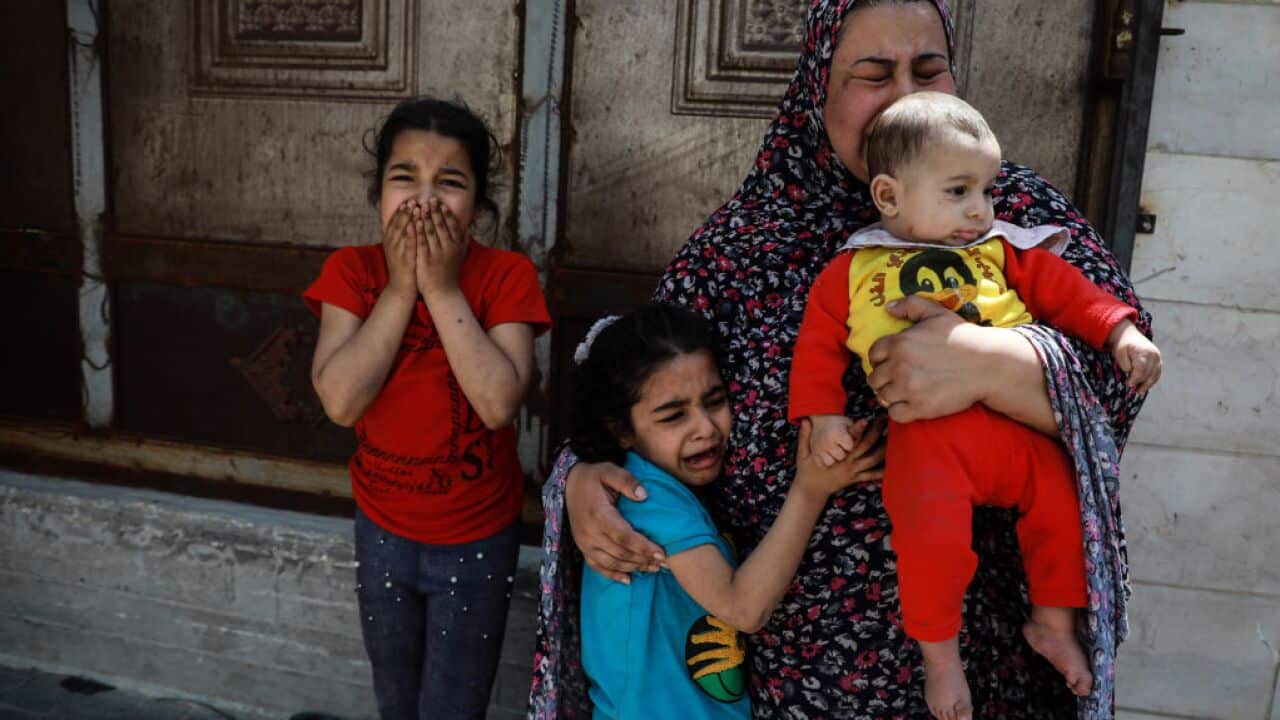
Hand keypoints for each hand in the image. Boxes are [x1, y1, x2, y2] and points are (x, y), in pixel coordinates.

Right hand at [382, 200, 416, 298]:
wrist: (401, 289)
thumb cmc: (405, 268)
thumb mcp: (401, 250)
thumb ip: (403, 237)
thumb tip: (409, 223)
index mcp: (391, 241)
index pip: (395, 223)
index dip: (401, 212)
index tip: (408, 201)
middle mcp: (392, 245)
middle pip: (398, 225)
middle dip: (405, 212)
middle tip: (413, 200)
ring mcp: (397, 252)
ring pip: (402, 232)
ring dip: (408, 219)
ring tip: (414, 208)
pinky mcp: (404, 260)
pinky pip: (407, 245)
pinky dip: (410, 234)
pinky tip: (414, 225)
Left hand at [415, 198, 466, 299]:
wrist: (443, 292)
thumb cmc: (450, 273)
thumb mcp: (460, 256)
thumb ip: (463, 242)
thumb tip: (467, 228)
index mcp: (456, 246)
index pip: (452, 226)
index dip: (446, 214)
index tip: (441, 204)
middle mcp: (448, 248)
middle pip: (441, 226)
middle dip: (434, 212)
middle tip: (429, 199)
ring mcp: (437, 254)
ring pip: (430, 232)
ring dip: (425, 218)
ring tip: (420, 206)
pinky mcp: (426, 260)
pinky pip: (421, 243)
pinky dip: (418, 231)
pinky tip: (414, 222)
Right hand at [565, 460, 664, 583]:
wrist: (569, 484)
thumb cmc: (593, 477)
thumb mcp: (609, 471)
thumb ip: (627, 481)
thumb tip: (644, 495)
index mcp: (599, 515)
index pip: (624, 537)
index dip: (644, 547)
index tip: (662, 553)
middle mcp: (590, 533)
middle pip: (620, 553)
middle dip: (643, 560)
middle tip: (663, 563)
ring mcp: (584, 543)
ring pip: (611, 562)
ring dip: (633, 568)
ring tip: (653, 568)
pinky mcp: (583, 547)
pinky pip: (597, 566)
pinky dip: (613, 575)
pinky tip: (628, 579)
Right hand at [792, 417, 885, 497]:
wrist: (811, 491)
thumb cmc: (807, 470)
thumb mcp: (802, 454)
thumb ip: (804, 437)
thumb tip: (806, 421)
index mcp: (836, 456)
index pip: (849, 440)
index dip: (857, 430)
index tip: (866, 419)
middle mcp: (847, 463)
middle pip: (866, 446)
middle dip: (876, 432)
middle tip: (884, 420)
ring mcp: (853, 472)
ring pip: (873, 460)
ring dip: (884, 449)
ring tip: (894, 437)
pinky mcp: (855, 479)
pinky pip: (872, 476)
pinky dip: (882, 471)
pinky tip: (893, 465)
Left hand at [866, 296, 1001, 422]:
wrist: (987, 364)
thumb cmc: (963, 337)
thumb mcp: (936, 313)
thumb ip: (910, 305)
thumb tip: (888, 307)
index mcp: (899, 343)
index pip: (873, 355)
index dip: (880, 359)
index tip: (890, 363)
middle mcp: (899, 366)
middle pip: (874, 379)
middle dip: (884, 379)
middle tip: (897, 379)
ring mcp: (908, 388)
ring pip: (882, 396)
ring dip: (891, 395)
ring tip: (904, 391)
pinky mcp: (920, 407)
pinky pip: (895, 414)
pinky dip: (899, 411)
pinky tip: (910, 404)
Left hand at [1107, 320, 1161, 391]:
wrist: (1129, 335)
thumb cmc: (1122, 345)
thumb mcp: (1120, 353)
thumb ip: (1126, 364)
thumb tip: (1131, 374)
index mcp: (1144, 351)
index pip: (1141, 369)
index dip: (1135, 378)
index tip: (1129, 384)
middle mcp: (1154, 354)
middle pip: (1149, 373)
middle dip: (1142, 382)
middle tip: (1134, 389)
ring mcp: (1158, 357)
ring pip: (1155, 374)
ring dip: (1148, 383)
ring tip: (1140, 391)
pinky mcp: (1158, 360)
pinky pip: (1157, 372)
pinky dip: (1152, 379)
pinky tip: (1146, 385)